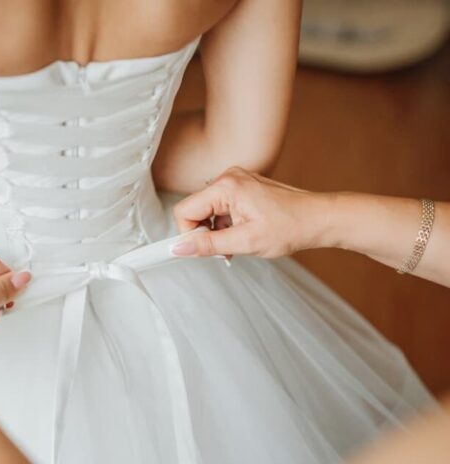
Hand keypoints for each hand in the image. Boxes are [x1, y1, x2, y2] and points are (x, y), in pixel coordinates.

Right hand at [171, 167, 330, 257]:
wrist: (319, 219)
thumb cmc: (291, 227)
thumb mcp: (245, 242)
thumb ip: (208, 245)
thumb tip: (179, 248)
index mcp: (226, 186)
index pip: (184, 210)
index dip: (188, 234)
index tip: (200, 251)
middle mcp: (228, 177)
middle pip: (195, 209)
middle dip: (205, 233)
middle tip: (226, 250)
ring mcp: (236, 180)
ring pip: (208, 210)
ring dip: (217, 231)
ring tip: (240, 242)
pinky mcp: (243, 186)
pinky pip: (221, 207)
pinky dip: (227, 224)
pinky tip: (244, 233)